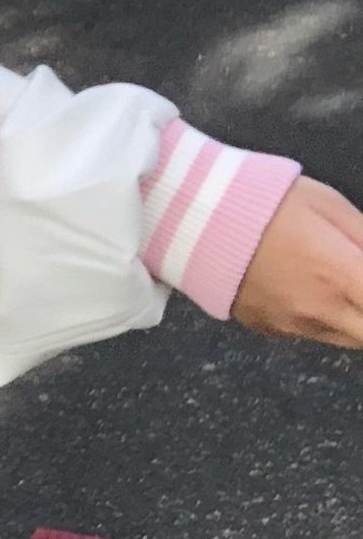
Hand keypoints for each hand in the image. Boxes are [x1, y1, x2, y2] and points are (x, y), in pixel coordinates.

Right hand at [232, 177, 362, 346]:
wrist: (191, 217)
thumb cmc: (262, 199)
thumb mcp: (327, 204)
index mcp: (339, 275)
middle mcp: (318, 311)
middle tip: (356, 282)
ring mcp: (289, 325)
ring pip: (347, 339)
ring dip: (355, 318)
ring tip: (338, 283)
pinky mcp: (266, 329)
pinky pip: (309, 333)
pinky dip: (321, 318)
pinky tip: (304, 286)